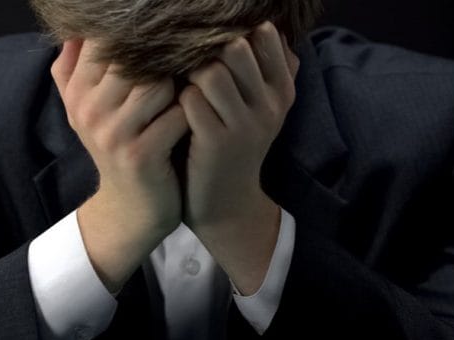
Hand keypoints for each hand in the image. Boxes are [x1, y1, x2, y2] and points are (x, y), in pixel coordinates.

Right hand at [51, 38, 189, 236]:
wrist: (133, 208)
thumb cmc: (120, 147)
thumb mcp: (88, 109)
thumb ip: (76, 68)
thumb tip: (77, 27)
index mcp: (77, 93)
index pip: (105, 41)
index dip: (138, 38)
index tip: (163, 43)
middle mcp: (89, 111)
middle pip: (134, 58)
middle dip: (165, 60)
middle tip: (187, 66)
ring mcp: (113, 135)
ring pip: (157, 83)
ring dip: (180, 87)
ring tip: (187, 96)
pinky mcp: (141, 155)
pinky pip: (178, 115)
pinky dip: (191, 115)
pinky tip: (193, 122)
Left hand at [177, 21, 299, 231]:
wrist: (226, 203)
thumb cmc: (232, 143)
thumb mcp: (258, 107)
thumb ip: (264, 66)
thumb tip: (263, 22)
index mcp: (282, 89)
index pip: (264, 34)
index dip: (231, 32)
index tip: (209, 45)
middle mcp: (270, 104)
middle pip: (237, 46)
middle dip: (206, 49)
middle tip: (187, 62)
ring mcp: (245, 125)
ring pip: (212, 70)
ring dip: (189, 73)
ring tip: (179, 85)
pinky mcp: (217, 143)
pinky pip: (191, 99)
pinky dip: (176, 99)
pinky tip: (171, 109)